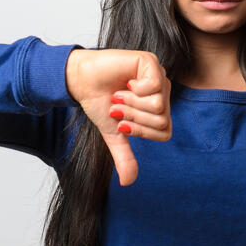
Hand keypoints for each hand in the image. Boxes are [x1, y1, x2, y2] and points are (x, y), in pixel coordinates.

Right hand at [65, 48, 171, 185]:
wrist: (82, 83)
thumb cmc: (99, 103)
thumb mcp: (114, 134)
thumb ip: (124, 156)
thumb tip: (128, 183)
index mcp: (158, 109)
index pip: (164, 131)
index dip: (141, 131)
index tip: (121, 123)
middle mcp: (163, 92)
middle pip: (161, 118)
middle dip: (133, 117)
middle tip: (117, 106)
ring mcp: (159, 77)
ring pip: (158, 104)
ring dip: (131, 103)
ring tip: (119, 94)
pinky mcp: (151, 63)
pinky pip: (154, 85)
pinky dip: (135, 89)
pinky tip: (126, 81)